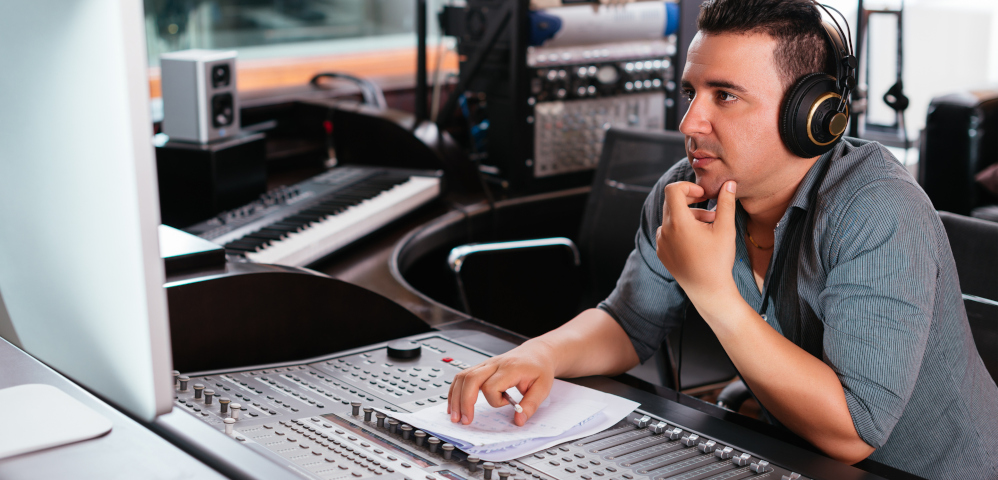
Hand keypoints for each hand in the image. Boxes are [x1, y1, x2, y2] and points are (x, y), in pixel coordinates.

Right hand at [447, 339, 556, 425]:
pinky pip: (463, 376)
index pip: (491, 386)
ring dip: (456, 397)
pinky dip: (455, 390)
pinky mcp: (482, 367)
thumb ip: (530, 405)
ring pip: (463, 376)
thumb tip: (518, 420)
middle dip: (464, 402)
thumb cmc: (539, 368)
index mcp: (509, 368)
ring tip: (455, 416)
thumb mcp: (542, 388)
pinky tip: (454, 403)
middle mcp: (494, 364)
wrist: (537, 353)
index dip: (496, 400)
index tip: (506, 403)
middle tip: (464, 420)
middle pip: (470, 379)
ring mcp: (486, 364)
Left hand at [655, 180, 738, 302]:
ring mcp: (661, 242)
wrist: (708, 291)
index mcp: (678, 222)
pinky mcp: (661, 252)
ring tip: (709, 226)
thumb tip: (729, 183)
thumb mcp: (725, 228)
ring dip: (689, 217)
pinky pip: (668, 233)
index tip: (703, 195)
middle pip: (672, 203)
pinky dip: (681, 230)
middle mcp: (664, 230)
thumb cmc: (718, 260)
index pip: (673, 190)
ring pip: (671, 219)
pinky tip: (698, 240)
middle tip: (710, 209)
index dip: (688, 187)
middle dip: (691, 202)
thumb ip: (726, 202)